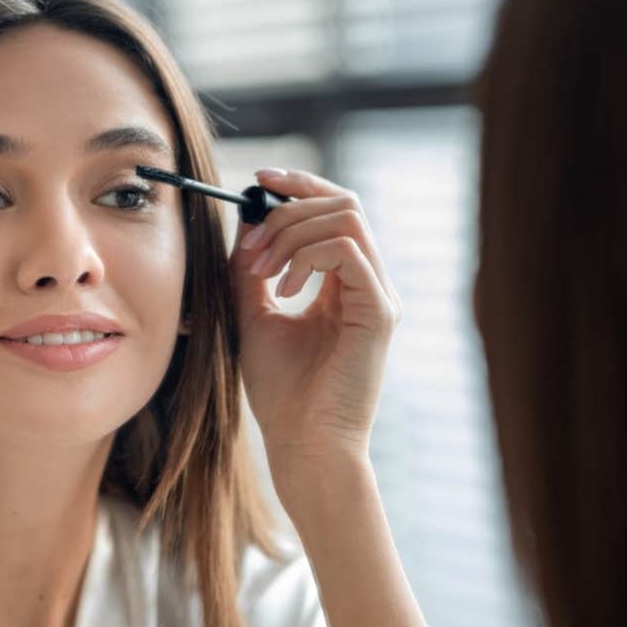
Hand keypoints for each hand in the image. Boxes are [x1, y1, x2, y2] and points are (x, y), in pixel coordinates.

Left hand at [228, 168, 401, 470]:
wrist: (302, 445)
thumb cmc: (281, 392)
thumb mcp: (254, 316)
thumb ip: (252, 270)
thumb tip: (246, 222)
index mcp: (344, 285)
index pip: (334, 212)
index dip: (299, 186)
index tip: (259, 180)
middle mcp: (368, 284)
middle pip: (344, 203)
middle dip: (288, 208)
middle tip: (252, 241)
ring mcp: (378, 297)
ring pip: (347, 219)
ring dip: (293, 232)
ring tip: (262, 269)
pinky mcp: (380, 313)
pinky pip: (348, 252)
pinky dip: (307, 258)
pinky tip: (283, 290)